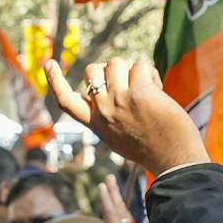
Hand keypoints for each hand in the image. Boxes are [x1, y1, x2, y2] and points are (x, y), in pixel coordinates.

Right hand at [46, 59, 207, 175]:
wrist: (173, 159)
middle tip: (127, 82)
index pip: (66, 101)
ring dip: (132, 69)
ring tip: (146, 87)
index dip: (55, 81)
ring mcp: (120, 100)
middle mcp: (103, 110)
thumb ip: (107, 114)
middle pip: (92, 71)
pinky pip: (140, 65)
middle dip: (109, 69)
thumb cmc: (151, 148)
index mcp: (95, 123)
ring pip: (116, 62)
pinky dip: (150, 73)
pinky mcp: (140, 92)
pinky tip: (158, 89)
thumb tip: (106, 84)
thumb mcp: (117, 136)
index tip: (49, 63)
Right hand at [90, 176, 163, 222]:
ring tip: (113, 187)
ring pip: (123, 212)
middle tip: (109, 177)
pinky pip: (126, 219)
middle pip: (118, 209)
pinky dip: (122, 209)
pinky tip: (121, 208)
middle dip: (113, 192)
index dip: (105, 200)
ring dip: (118, 198)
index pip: (110, 215)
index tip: (101, 186)